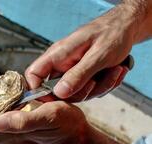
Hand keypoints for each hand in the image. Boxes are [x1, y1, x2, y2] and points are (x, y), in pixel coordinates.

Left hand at [0, 101, 91, 143]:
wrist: (80, 139)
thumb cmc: (67, 127)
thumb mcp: (49, 117)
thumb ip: (23, 121)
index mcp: (11, 137)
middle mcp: (9, 138)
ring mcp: (14, 134)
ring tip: (1, 95)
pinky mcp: (21, 129)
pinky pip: (3, 119)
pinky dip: (3, 108)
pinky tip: (14, 99)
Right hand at [25, 4, 139, 100]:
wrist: (126, 27)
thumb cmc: (111, 34)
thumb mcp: (97, 55)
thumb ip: (78, 74)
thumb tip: (59, 93)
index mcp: (57, 55)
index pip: (33, 74)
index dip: (36, 90)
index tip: (53, 99)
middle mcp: (61, 65)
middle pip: (58, 92)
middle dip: (82, 92)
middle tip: (97, 81)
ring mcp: (72, 73)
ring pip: (78, 94)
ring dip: (100, 87)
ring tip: (116, 70)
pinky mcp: (84, 78)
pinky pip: (91, 91)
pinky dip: (107, 84)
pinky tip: (117, 71)